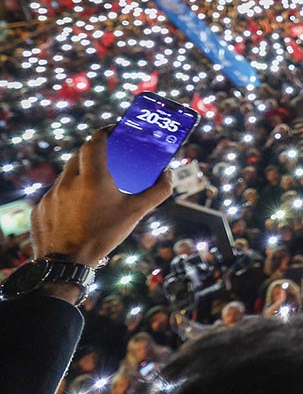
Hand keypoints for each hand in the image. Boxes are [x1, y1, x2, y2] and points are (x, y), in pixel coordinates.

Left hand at [31, 129, 172, 268]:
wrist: (67, 262)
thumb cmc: (103, 235)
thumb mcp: (135, 213)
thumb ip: (157, 192)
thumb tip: (169, 176)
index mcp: (93, 178)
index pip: (95, 142)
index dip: (105, 133)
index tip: (114, 131)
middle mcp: (69, 181)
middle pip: (80, 155)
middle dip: (94, 153)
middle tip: (108, 158)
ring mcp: (52, 194)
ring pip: (67, 174)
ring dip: (80, 174)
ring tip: (94, 187)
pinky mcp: (41, 207)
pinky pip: (56, 192)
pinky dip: (67, 193)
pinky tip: (78, 207)